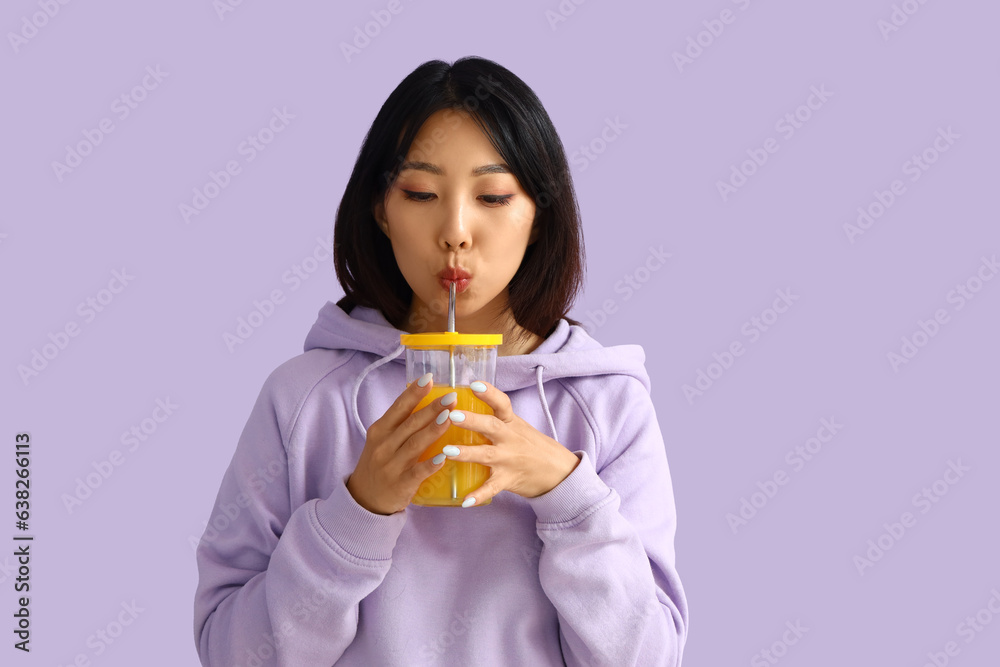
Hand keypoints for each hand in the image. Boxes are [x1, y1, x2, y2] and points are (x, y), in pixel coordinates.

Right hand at [346, 374, 451, 514]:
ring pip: (415, 444)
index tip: (430, 377)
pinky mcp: (400, 484)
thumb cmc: (379, 464)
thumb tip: (427, 401)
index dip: (414, 392)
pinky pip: (417, 472)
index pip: (398, 407)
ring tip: (450, 417)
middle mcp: (384, 445)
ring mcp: (391, 465)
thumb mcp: (381, 440)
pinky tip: (444, 456)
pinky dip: (431, 464)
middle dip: (432, 409)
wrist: (364, 500)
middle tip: (452, 397)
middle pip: (410, 423)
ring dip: (433, 430)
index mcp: (380, 431)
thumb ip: (400, 424)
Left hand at [440, 381, 579, 506]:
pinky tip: (464, 501)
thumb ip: (495, 418)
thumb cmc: (531, 446)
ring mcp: (509, 460)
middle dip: (471, 420)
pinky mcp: (508, 479)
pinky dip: (479, 495)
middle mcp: (510, 439)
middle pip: (490, 426)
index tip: (473, 384)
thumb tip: (464, 401)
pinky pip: (492, 488)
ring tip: (446, 451)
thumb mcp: (517, 426)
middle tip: (452, 415)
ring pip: (485, 455)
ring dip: (466, 453)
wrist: (558, 471)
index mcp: (511, 423)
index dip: (488, 393)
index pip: (501, 403)